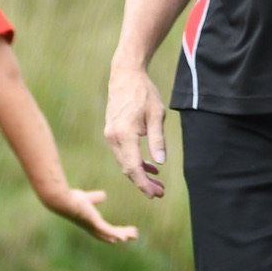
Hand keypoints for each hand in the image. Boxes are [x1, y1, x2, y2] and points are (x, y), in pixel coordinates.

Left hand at [45, 187, 138, 243]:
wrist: (62, 200)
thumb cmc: (71, 199)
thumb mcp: (87, 198)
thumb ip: (95, 198)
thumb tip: (103, 195)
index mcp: (90, 222)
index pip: (104, 230)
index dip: (114, 233)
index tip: (123, 234)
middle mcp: (91, 227)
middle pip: (109, 235)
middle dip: (122, 235)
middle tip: (134, 235)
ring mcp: (92, 226)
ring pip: (111, 234)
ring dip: (123, 235)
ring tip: (135, 235)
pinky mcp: (93, 222)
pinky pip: (107, 230)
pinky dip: (116, 235)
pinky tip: (124, 238)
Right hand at [104, 66, 170, 199]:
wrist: (125, 76)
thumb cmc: (144, 94)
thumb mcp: (157, 115)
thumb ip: (158, 140)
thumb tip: (160, 162)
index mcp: (124, 134)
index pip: (133, 167)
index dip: (143, 183)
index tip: (155, 194)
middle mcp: (113, 137)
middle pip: (127, 168)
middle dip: (143, 183)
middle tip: (160, 192)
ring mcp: (110, 135)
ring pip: (124, 162)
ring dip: (140, 173)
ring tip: (158, 183)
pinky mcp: (112, 132)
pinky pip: (123, 153)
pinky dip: (135, 162)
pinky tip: (151, 166)